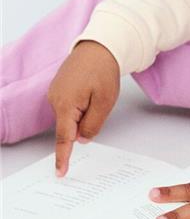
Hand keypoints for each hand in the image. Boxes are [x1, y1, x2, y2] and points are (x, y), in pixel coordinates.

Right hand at [47, 40, 119, 177]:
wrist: (99, 45)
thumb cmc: (103, 70)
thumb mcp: (105, 101)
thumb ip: (93, 124)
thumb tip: (82, 139)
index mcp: (66, 105)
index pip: (64, 138)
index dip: (63, 156)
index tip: (61, 172)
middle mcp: (55, 99)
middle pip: (70, 125)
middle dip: (86, 121)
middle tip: (99, 101)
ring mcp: (56, 92)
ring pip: (72, 115)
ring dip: (85, 110)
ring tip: (96, 90)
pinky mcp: (59, 87)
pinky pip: (70, 105)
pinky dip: (81, 103)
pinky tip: (90, 88)